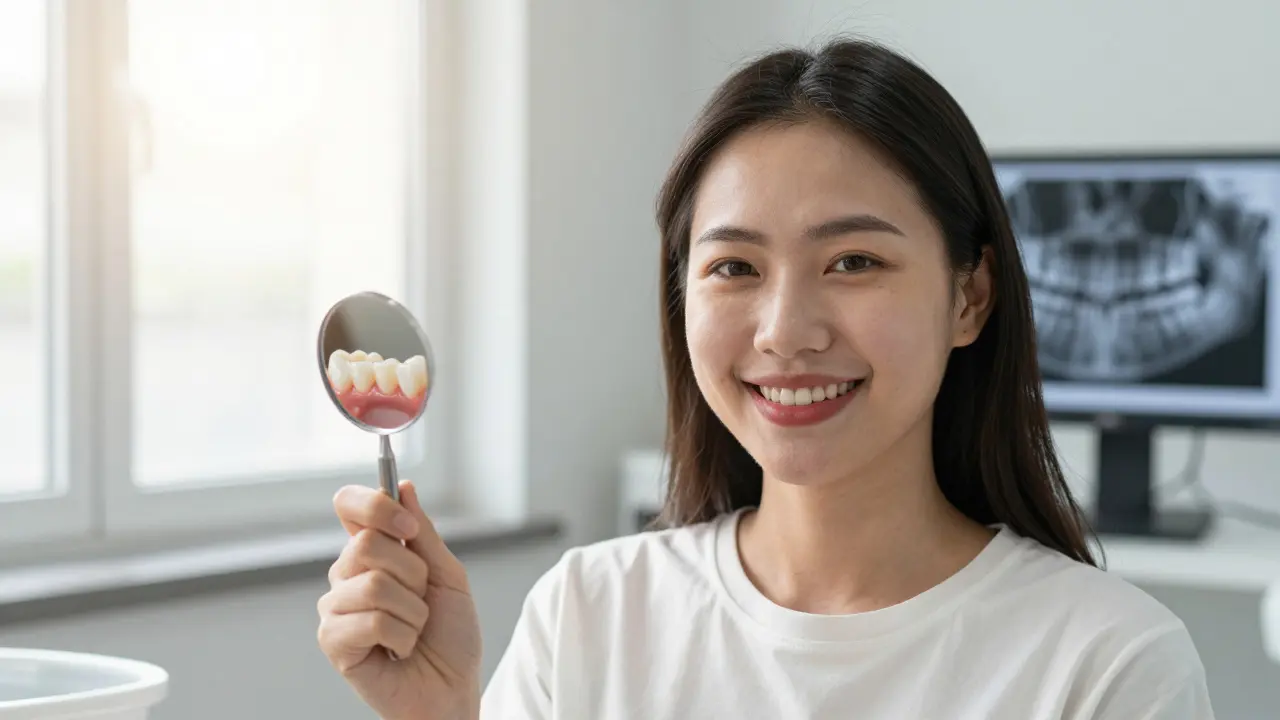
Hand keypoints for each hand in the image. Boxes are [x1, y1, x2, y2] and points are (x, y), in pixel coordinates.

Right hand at [318, 480, 481, 719]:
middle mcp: (347, 574)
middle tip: (422, 601)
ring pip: (374, 585)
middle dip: (413, 574)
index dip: (375, 506)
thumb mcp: (448, 575)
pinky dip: (401, 636)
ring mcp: (336, 607)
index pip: (349, 505)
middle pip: (366, 543)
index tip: (408, 528)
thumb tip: (404, 487)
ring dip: (412, 611)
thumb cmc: (450, 635)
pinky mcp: (333, 641)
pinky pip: (371, 621)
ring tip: (413, 630)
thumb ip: (424, 534)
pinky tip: (399, 650)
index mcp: (373, 552)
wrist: (453, 688)